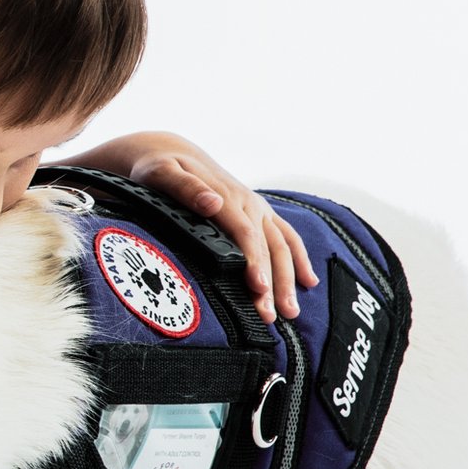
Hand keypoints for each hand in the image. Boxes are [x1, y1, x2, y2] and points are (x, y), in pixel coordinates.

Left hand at [66, 131, 316, 322]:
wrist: (169, 153)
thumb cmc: (159, 169)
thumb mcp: (161, 173)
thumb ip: (185, 187)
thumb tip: (212, 202)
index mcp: (227, 197)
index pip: (245, 235)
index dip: (254, 261)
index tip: (258, 288)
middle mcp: (248, 203)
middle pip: (267, 246)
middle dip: (273, 282)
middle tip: (270, 315)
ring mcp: (257, 208)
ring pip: (282, 245)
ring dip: (288, 279)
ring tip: (290, 313)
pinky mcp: (259, 213)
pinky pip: (286, 236)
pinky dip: (299, 259)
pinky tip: (308, 282)